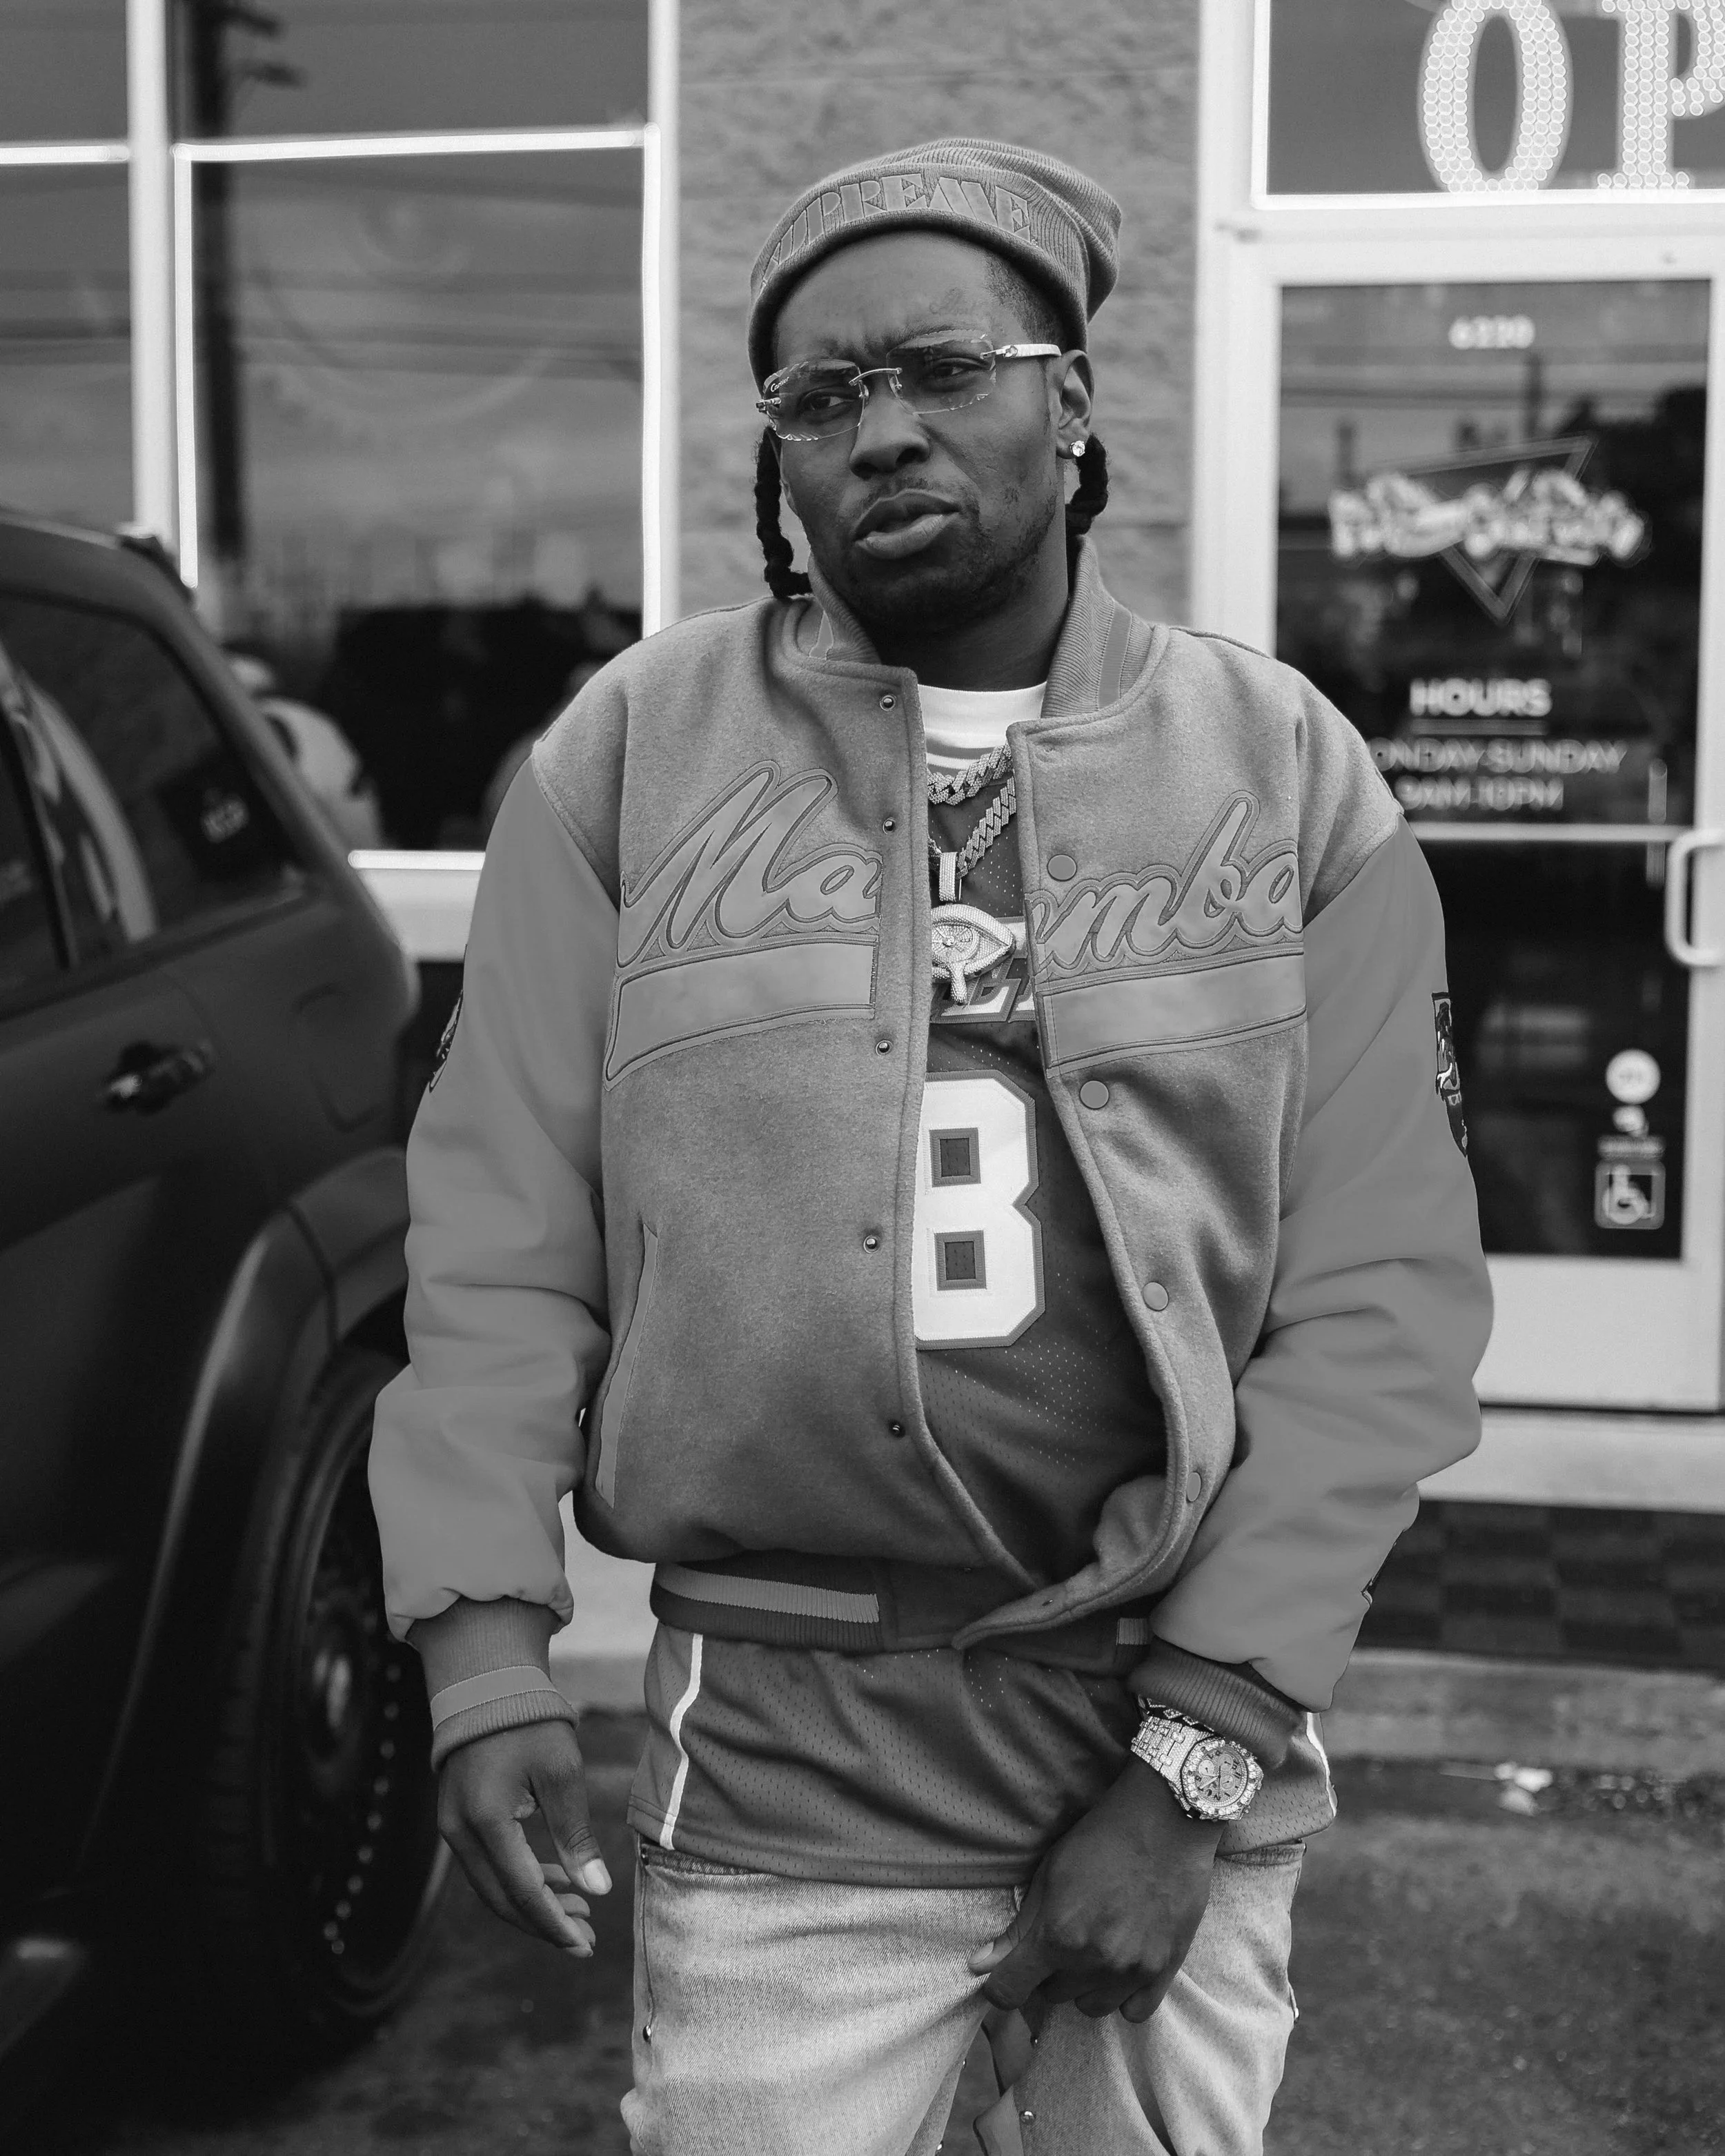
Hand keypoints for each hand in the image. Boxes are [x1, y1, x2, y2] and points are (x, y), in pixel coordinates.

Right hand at [437, 1719, 612, 1954]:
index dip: (554, 1923)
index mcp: (487, 1821)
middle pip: (501, 1899)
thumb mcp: (561, 1772)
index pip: (522, 1891)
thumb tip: (597, 1890)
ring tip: (578, 1911)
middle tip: (586, 1938)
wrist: (486, 1683)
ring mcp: (452, 1827)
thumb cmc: (529, 1721)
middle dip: (544, 1923)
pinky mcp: (456, 1818)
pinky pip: (487, 1864)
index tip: (584, 1945)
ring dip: (533, 1903)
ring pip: (492, 1886)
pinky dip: (519, 1878)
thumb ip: (575, 1835)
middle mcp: (460, 1832)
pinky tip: (554, 1880)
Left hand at [969, 1760, 1220, 2021]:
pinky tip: (1123, 1963)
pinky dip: (1123, 1995)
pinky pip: (1134, 2012)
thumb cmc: (1100, 1840)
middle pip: (1051, 1996)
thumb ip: (1018, 1928)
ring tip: (1094, 1947)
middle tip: (1061, 1938)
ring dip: (1084, 1985)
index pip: (1009, 1991)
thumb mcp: (1049, 1873)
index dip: (1001, 1984)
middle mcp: (1094, 1961)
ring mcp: (1132, 1970)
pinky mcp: (1165, 1970)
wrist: (1165, 1821)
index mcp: (1058, 1935)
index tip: (1009, 1971)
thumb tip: (980, 1966)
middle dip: (1048, 1973)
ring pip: (1090, 2007)